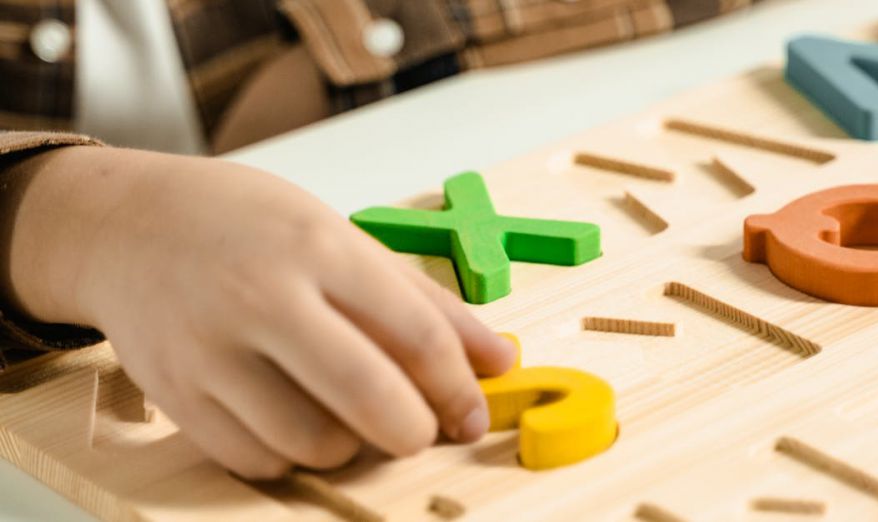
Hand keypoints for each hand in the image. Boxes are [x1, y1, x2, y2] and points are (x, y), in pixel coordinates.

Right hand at [5, 146, 515, 478]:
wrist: (128, 226)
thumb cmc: (249, 226)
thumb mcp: (342, 238)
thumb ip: (424, 301)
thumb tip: (499, 358)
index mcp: (319, 247)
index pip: (416, 334)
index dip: (459, 388)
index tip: (472, 414)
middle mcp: (263, 296)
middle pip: (368, 397)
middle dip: (415, 432)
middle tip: (421, 429)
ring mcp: (211, 349)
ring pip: (312, 443)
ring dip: (352, 447)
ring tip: (349, 415)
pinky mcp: (174, 393)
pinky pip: (256, 460)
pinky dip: (293, 456)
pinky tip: (297, 419)